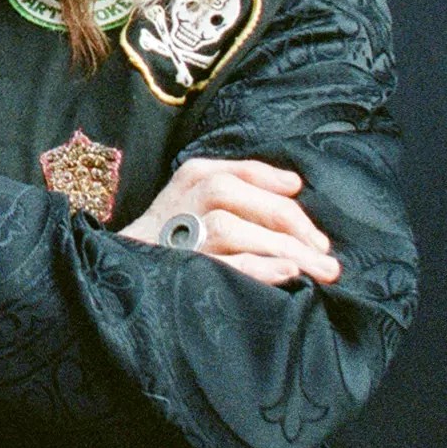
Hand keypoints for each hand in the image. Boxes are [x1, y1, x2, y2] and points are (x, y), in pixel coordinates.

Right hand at [120, 157, 341, 286]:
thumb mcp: (200, 199)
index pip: (243, 173)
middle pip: (240, 197)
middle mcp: (182, 199)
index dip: (281, 192)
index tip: (314, 225)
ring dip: (281, 248)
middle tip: (327, 257)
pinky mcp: (177, 270)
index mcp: (192, 177)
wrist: (119, 274)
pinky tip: (286, 274)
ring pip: (231, 229)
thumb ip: (244, 186)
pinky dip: (256, 268)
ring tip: (319, 270)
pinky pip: (220, 265)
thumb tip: (294, 184)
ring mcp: (176, 235)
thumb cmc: (173, 236)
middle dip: (290, 224)